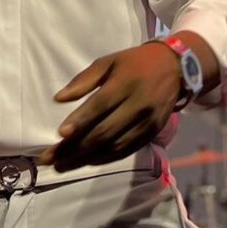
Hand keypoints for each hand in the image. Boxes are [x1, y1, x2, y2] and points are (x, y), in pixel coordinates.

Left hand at [39, 44, 182, 171]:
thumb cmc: (135, 63)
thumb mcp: (108, 62)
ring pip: (114, 146)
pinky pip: (127, 150)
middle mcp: (139, 104)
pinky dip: (106, 158)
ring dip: (86, 158)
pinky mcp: (153, 132)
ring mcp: (148, 121)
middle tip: (51, 158)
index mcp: (126, 82)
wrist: (175, 67)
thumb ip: (83, 80)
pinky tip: (87, 162)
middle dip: (75, 147)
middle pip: (104, 131)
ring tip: (63, 165)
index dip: (80, 121)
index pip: (100, 105)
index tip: (60, 134)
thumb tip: (58, 99)